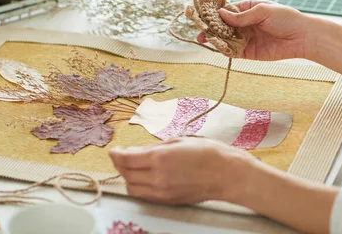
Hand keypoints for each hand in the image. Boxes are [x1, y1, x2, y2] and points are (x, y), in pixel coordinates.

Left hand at [109, 137, 253, 204]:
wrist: (227, 174)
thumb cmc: (208, 152)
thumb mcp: (180, 140)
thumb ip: (155, 147)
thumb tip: (138, 151)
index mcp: (160, 157)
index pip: (126, 159)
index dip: (116, 154)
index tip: (114, 150)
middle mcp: (157, 176)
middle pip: (126, 173)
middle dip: (119, 164)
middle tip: (121, 156)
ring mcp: (162, 191)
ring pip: (132, 187)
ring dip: (127, 177)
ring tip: (131, 167)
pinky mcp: (168, 200)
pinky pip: (144, 195)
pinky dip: (138, 186)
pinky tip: (142, 178)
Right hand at [198, 0, 309, 60]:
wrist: (303, 37)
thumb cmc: (286, 18)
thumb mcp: (263, 11)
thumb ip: (242, 15)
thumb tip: (221, 14)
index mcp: (248, 9)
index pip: (226, 10)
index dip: (214, 12)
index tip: (202, 14)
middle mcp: (245, 23)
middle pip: (223, 26)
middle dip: (211, 28)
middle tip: (199, 31)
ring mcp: (246, 38)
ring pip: (226, 39)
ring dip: (215, 40)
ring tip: (203, 40)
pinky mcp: (249, 52)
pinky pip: (233, 51)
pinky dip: (224, 51)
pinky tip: (217, 49)